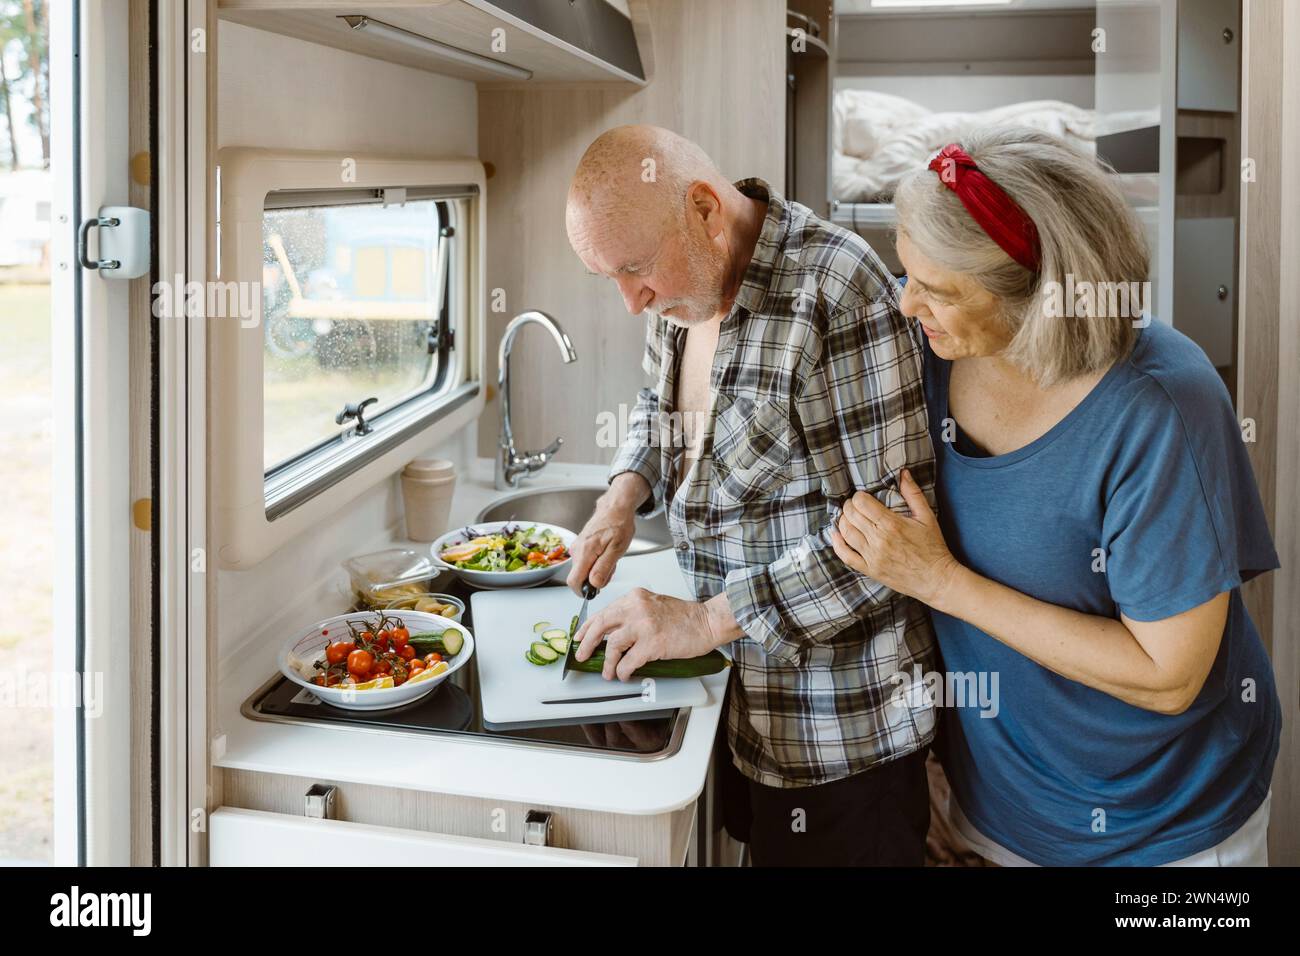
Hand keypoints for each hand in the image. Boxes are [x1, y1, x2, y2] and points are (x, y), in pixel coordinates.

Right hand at [566, 473, 646, 592]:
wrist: (615, 508)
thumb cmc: (618, 525)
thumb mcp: (616, 550)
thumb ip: (604, 568)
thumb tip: (594, 584)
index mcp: (585, 552)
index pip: (573, 581)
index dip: (582, 591)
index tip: (593, 592)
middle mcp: (576, 550)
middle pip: (579, 577)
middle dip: (594, 579)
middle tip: (610, 567)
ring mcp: (576, 547)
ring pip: (583, 570)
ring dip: (596, 570)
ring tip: (610, 557)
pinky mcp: (579, 546)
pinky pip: (584, 562)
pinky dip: (595, 562)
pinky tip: (605, 553)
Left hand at [573, 588, 727, 681]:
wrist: (707, 621)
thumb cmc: (685, 617)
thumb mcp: (653, 605)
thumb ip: (632, 615)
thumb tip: (612, 634)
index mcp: (635, 598)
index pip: (604, 612)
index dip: (588, 627)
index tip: (580, 637)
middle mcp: (636, 608)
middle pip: (601, 625)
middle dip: (587, 643)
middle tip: (582, 655)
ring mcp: (644, 625)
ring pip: (612, 645)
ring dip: (607, 663)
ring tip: (608, 672)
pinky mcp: (653, 642)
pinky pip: (629, 661)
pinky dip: (623, 670)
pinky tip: (624, 674)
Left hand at [830, 468, 961, 607]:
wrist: (936, 579)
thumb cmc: (933, 547)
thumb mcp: (927, 516)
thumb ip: (913, 493)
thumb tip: (903, 472)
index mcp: (891, 524)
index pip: (862, 503)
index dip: (859, 496)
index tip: (863, 497)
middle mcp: (879, 540)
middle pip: (851, 516)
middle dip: (849, 506)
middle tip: (854, 505)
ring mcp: (872, 557)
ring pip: (846, 533)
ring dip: (842, 521)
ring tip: (847, 517)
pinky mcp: (870, 570)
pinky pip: (846, 556)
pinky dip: (837, 545)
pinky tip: (836, 535)